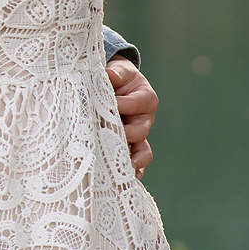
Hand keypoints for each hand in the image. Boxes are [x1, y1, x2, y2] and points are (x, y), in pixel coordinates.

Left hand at [107, 59, 156, 178]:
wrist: (117, 85)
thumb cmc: (118, 78)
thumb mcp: (119, 71)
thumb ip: (115, 73)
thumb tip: (108, 75)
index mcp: (145, 97)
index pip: (134, 104)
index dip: (119, 106)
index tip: (103, 105)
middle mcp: (145, 118)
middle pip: (140, 130)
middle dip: (126, 135)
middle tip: (111, 137)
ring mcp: (140, 135)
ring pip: (142, 149)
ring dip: (134, 158)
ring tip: (127, 166)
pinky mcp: (132, 146)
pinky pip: (137, 160)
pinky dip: (135, 169)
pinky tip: (129, 178)